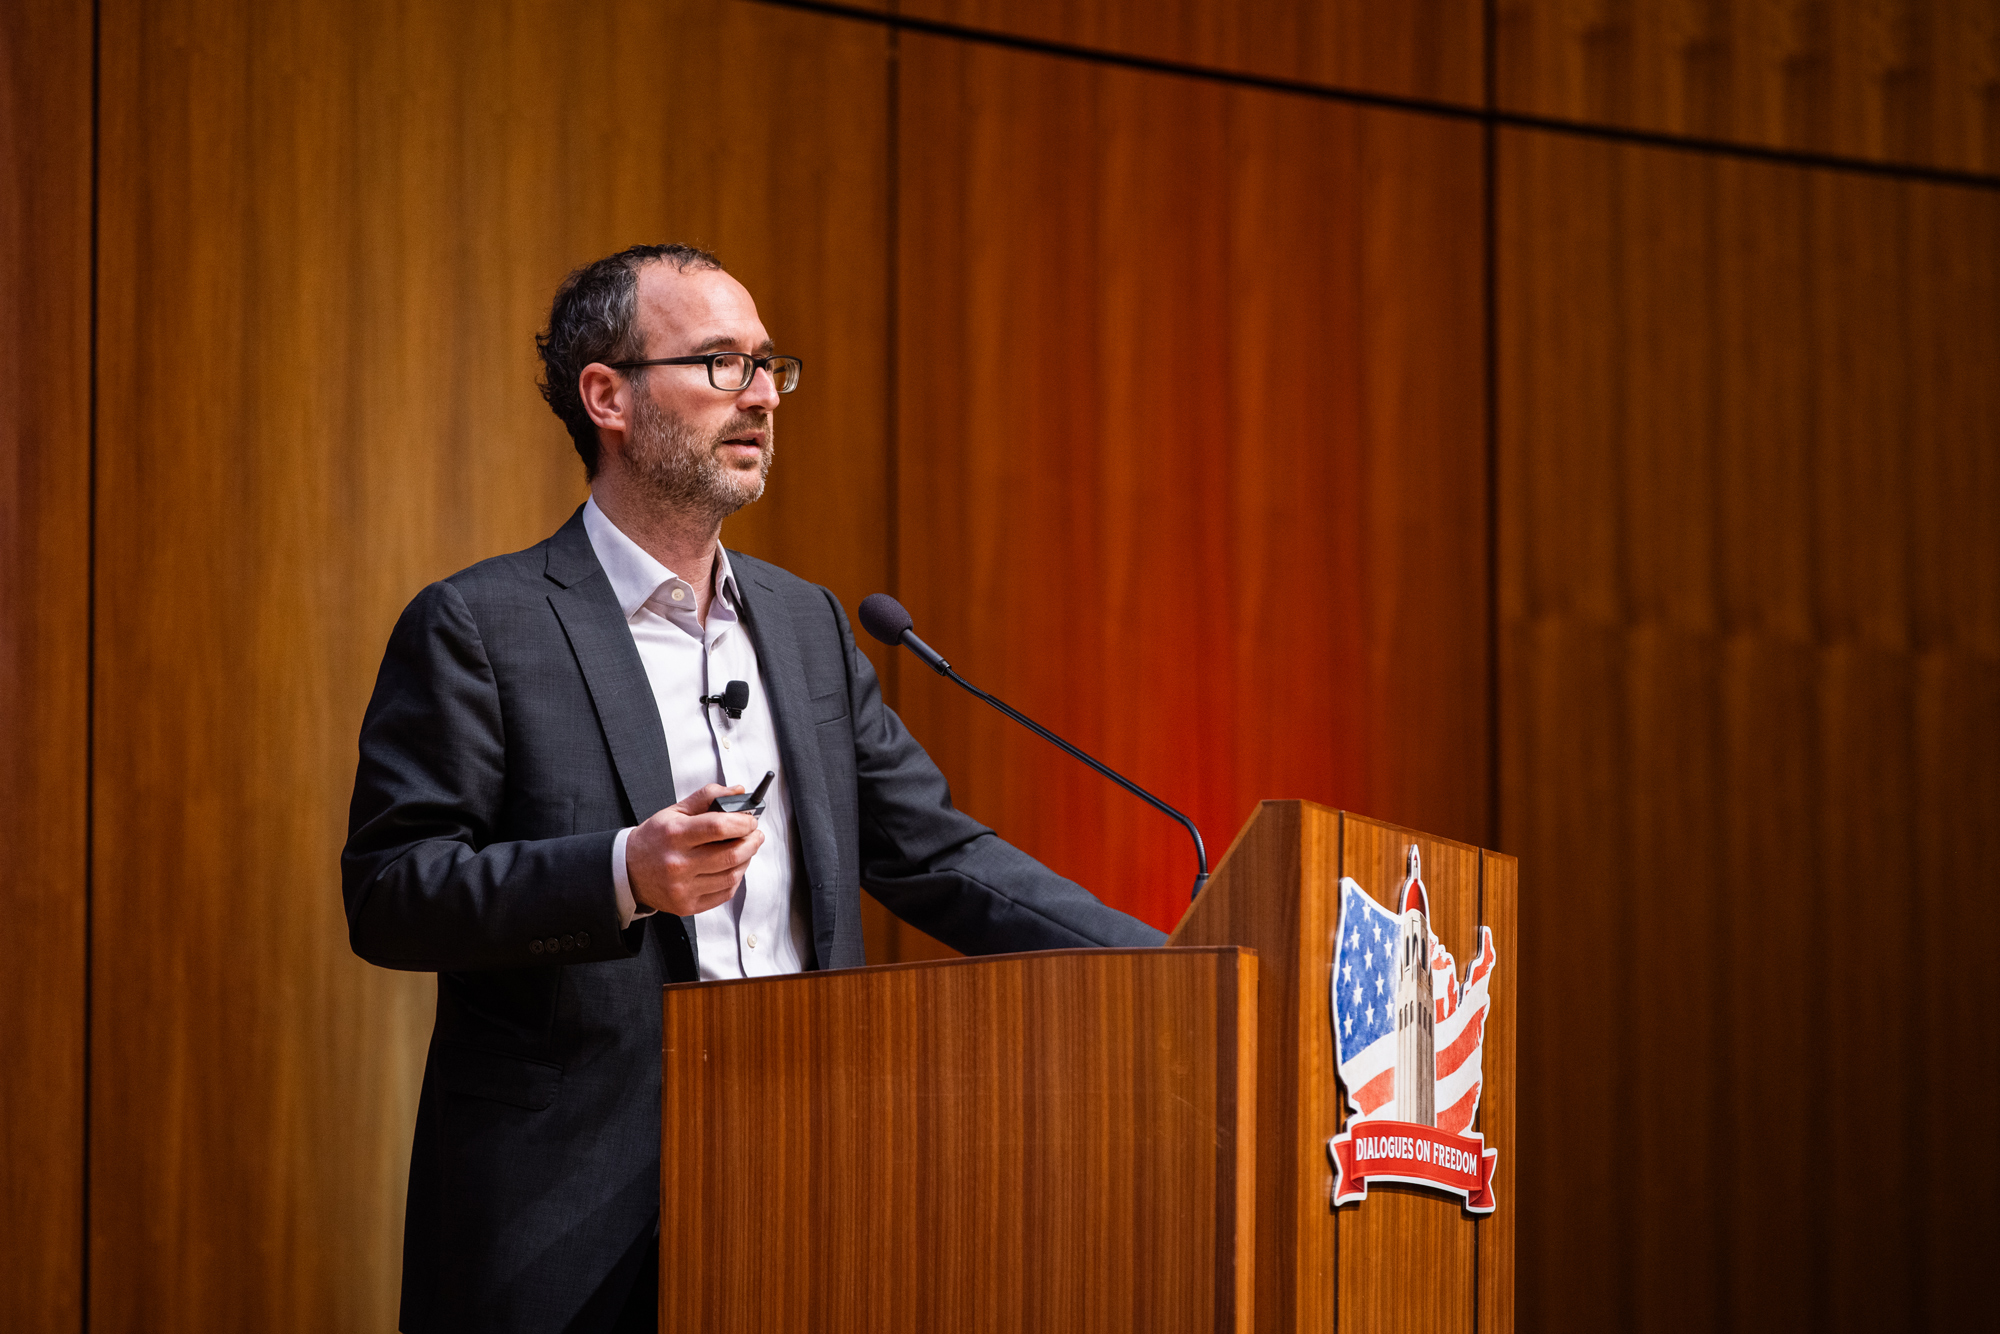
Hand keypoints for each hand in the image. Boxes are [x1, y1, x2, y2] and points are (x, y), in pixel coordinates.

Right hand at [626, 783, 765, 916]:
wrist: (628, 871)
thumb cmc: (655, 839)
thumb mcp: (675, 811)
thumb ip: (707, 797)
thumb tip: (738, 791)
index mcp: (674, 835)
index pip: (719, 827)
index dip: (743, 823)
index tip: (750, 820)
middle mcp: (678, 864)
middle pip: (731, 855)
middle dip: (752, 842)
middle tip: (755, 834)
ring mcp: (682, 888)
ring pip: (732, 876)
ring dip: (747, 860)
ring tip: (746, 849)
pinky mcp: (687, 906)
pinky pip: (724, 894)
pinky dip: (735, 879)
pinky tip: (732, 868)